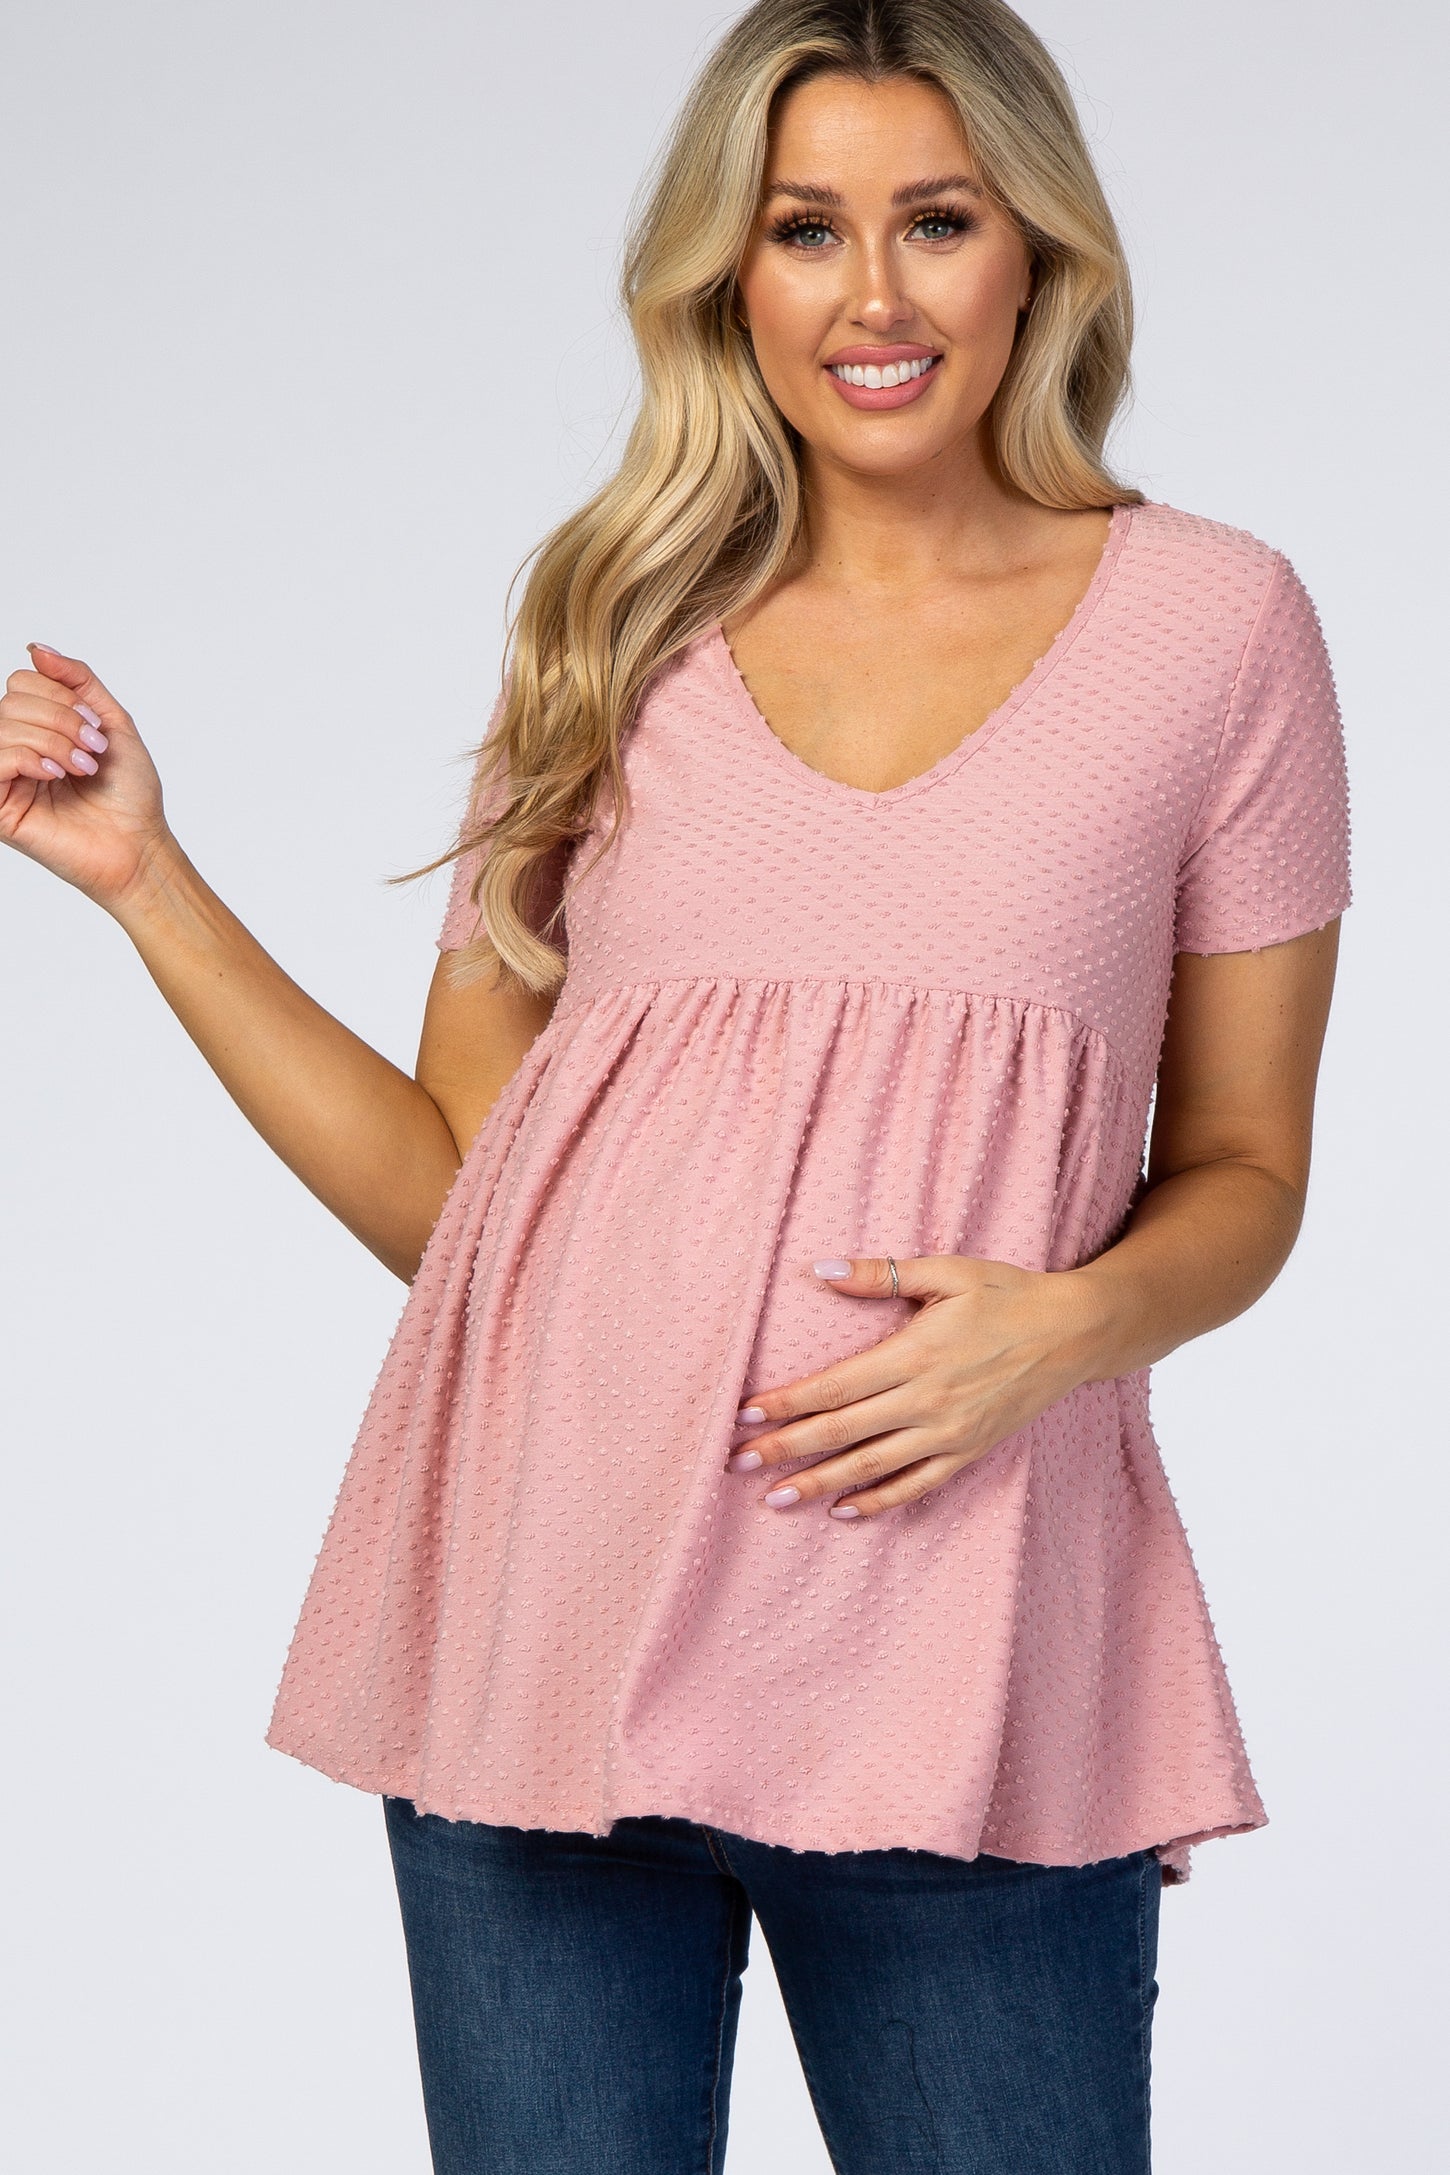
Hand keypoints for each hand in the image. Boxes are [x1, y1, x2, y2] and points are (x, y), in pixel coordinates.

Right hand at [0, 642, 170, 908]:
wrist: (139, 845)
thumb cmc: (129, 795)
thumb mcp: (112, 722)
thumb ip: (77, 680)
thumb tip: (35, 648)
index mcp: (37, 730)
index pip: (22, 682)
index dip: (60, 695)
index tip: (97, 730)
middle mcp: (15, 750)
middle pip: (12, 700)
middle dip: (61, 719)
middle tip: (93, 752)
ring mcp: (4, 778)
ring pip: (4, 725)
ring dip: (54, 740)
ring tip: (82, 768)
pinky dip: (29, 758)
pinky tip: (56, 775)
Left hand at [729, 1254, 1097, 1519]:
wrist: (1075, 1333)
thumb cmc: (1007, 1294)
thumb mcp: (946, 1272)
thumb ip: (880, 1274)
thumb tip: (819, 1270)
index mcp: (913, 1354)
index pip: (833, 1387)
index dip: (786, 1404)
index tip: (745, 1415)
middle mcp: (926, 1401)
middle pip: (841, 1433)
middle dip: (786, 1450)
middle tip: (737, 1464)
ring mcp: (948, 1433)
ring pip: (870, 1467)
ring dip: (819, 1484)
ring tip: (776, 1499)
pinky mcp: (969, 1452)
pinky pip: (916, 1486)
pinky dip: (878, 1502)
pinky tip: (844, 1512)